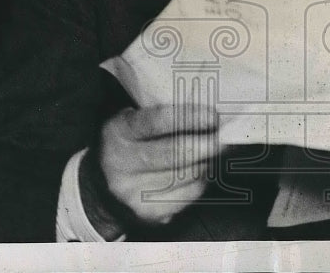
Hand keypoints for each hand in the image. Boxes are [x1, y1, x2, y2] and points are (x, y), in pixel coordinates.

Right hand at [91, 104, 222, 226]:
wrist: (104, 184)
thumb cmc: (130, 143)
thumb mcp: (135, 121)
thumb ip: (165, 116)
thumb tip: (210, 116)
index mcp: (120, 133)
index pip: (155, 122)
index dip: (188, 118)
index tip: (212, 116)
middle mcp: (122, 165)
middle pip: (174, 154)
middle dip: (206, 145)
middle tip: (225, 137)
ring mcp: (135, 193)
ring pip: (187, 175)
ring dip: (207, 161)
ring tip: (211, 150)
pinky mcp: (150, 213)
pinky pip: (189, 195)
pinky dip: (201, 181)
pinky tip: (200, 169)